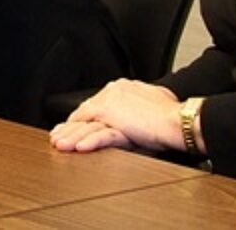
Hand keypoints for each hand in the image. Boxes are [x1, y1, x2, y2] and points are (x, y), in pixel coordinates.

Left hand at [50, 79, 184, 153]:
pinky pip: (98, 133)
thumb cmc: (171, 112)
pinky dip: (87, 140)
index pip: (95, 105)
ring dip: (71, 136)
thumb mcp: (152, 100)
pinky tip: (78, 148)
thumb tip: (138, 107)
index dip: (82, 118)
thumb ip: (140, 102)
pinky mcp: (117, 120)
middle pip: (85, 114)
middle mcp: (113, 93)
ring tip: (60, 145)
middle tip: (57, 137)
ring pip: (87, 124)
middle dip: (69, 128)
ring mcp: (113, 106)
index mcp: (121, 88)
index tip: (72, 127)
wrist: (179, 119)